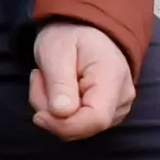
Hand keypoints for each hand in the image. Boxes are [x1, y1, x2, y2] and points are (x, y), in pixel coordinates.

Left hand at [30, 20, 136, 141]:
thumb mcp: (56, 52)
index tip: (39, 115)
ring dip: (51, 109)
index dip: (65, 125)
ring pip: (76, 128)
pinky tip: (57, 89)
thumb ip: (59, 83)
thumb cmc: (70, 37)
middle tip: (38, 79)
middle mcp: (121, 98)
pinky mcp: (106, 114)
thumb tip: (61, 113)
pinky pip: (76, 124)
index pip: (96, 119)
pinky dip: (58, 111)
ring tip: (48, 79)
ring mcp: (116, 108)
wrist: (85, 31)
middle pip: (83, 126)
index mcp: (112, 79)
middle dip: (50, 111)